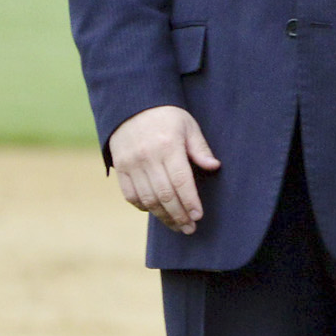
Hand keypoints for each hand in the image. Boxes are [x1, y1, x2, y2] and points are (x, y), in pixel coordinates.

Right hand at [108, 105, 219, 234]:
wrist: (131, 106)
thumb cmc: (166, 117)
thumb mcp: (188, 126)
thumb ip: (200, 149)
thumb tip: (214, 167)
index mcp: (168, 146)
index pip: (181, 181)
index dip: (190, 202)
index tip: (198, 216)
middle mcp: (148, 157)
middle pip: (164, 195)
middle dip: (179, 216)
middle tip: (190, 228)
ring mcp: (131, 164)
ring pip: (148, 199)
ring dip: (163, 216)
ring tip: (176, 225)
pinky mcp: (120, 168)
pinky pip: (130, 195)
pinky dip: (143, 207)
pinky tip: (155, 211)